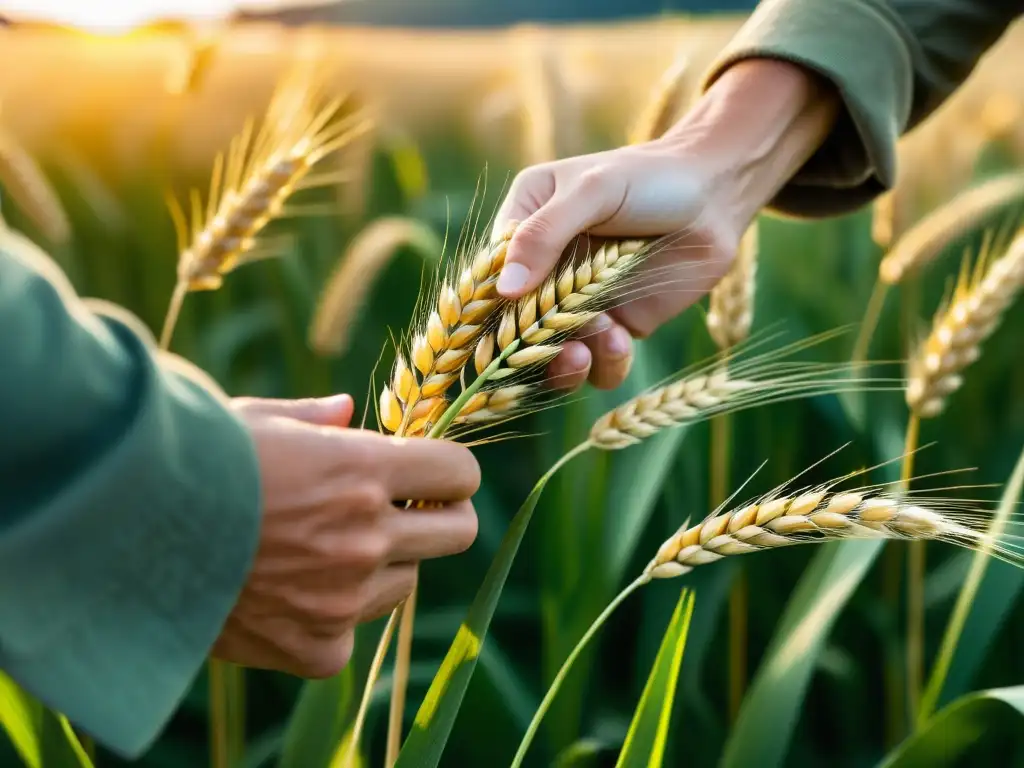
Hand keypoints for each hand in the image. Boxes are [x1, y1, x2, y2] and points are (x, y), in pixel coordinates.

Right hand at [212, 394, 480, 677]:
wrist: (120, 533)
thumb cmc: (189, 460)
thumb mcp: (254, 418)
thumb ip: (316, 418)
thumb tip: (348, 410)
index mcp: (363, 470)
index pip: (461, 473)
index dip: (450, 470)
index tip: (430, 472)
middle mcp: (367, 537)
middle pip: (460, 533)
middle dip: (440, 517)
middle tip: (402, 512)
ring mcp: (345, 598)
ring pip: (407, 582)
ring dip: (383, 566)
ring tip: (320, 550)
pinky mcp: (316, 647)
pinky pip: (353, 630)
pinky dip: (333, 615)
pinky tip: (286, 592)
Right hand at [492, 139, 742, 390]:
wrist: (717, 195)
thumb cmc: (650, 178)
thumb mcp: (592, 190)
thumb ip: (545, 234)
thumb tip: (503, 290)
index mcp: (525, 227)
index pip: (489, 279)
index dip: (489, 313)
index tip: (495, 338)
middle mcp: (546, 271)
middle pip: (516, 330)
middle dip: (528, 351)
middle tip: (551, 352)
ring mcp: (581, 304)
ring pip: (555, 356)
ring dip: (564, 366)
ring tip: (584, 352)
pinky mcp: (618, 328)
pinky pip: (599, 366)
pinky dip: (604, 364)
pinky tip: (620, 341)